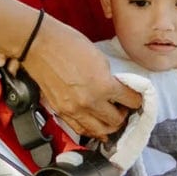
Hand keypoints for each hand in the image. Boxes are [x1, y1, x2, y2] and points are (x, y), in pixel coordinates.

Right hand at [23, 18, 142, 140]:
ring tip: (111, 119)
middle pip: (116, 120)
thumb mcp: (99, 58)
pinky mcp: (61, 112)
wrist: (39, 45)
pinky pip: (80, 129)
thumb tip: (115, 89)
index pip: (131, 101)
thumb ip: (109, 77)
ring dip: (108, 126)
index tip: (136, 98)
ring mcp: (73, 110)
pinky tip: (95, 127)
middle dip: (124, 115)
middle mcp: (90, 102)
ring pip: (99, 131)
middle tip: (124, 109)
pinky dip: (91, 130)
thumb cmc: (67, 44)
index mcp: (104, 86)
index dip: (137, 99)